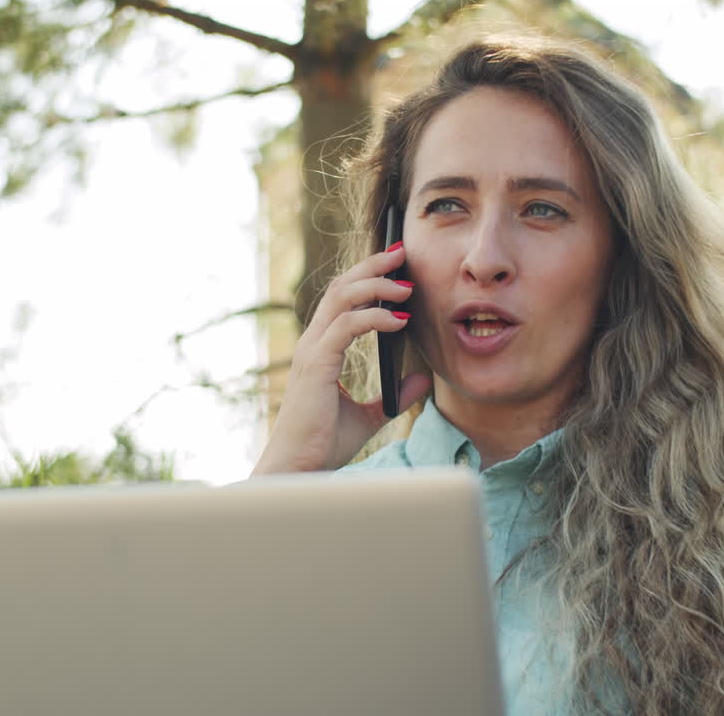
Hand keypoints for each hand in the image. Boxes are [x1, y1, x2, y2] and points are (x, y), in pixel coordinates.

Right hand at [251, 244, 430, 475]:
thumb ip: (394, 395)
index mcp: (321, 350)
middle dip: (372, 266)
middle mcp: (313, 343)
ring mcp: (312, 352)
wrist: (301, 469)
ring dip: (376, 286)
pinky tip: (399, 321)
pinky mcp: (318, 365)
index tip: (396, 265)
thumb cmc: (323, 443)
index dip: (366, 277)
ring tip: (406, 287)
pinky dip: (375, 318)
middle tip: (402, 253)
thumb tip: (422, 379)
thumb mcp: (369, 416)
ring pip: (342, 298)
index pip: (341, 299)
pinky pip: (347, 326)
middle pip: (341, 287)